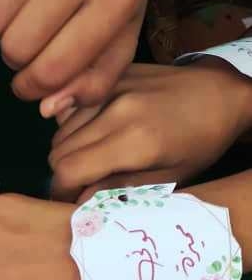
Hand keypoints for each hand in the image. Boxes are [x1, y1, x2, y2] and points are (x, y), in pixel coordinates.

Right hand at [49, 62, 251, 200]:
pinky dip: (73, 126)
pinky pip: (73, 106)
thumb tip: (78, 203)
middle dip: (64, 173)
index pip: (68, 170)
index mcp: (133, 141)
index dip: (61, 191)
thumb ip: (119, 189)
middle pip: (58, 150)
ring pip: (61, 129)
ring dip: (68, 150)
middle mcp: (115, 109)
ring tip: (92, 159)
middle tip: (82, 183)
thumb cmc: (200, 145)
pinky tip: (94, 133)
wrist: (223, 95)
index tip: (68, 200)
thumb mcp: (167, 178)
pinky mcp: (111, 76)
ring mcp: (111, 88)